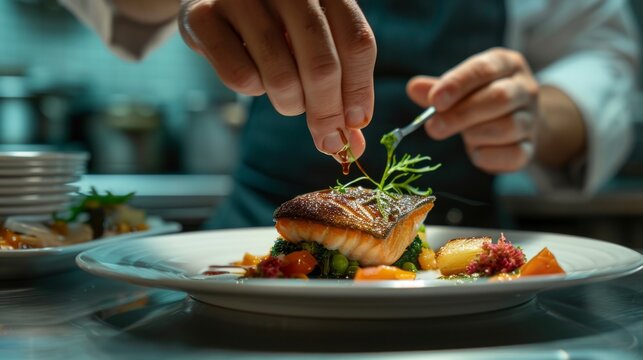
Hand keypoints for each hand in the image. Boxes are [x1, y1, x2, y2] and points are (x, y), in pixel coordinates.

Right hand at [179, 0, 376, 158]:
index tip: (356, 123)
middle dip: (327, 113)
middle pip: (322, 67)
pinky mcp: (203, 16)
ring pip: (282, 78)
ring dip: (289, 103)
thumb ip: (339, 85)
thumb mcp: (313, 42)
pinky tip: (252, 74)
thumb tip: (354, 145)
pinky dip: (252, 90)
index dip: (360, 90)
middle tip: (328, 139)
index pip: (356, 43)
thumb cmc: (276, 26)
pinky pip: (241, 77)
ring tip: (287, 97)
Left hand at [407, 48, 539, 172]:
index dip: (457, 84)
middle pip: (499, 98)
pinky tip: (475, 153)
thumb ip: (438, 89)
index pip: (483, 69)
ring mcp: (531, 119)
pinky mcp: (530, 148)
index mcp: (506, 64)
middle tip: (433, 128)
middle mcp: (525, 88)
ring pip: (507, 127)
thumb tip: (413, 88)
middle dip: (462, 114)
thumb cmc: (480, 98)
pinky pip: (514, 155)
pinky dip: (489, 157)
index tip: (434, 100)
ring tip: (464, 137)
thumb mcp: (460, 87)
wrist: (516, 120)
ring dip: (475, 135)